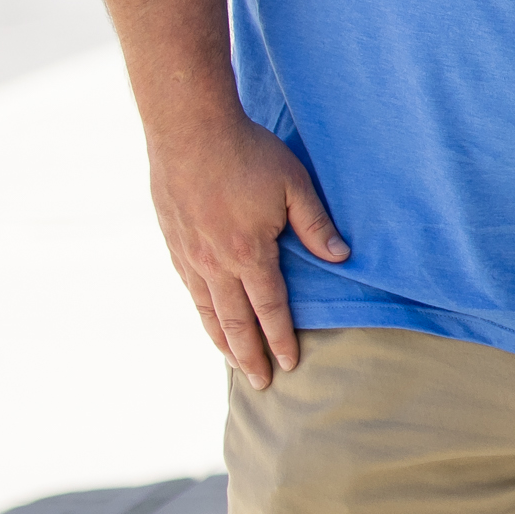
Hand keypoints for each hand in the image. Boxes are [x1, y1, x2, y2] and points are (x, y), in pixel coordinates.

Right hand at [147, 111, 346, 389]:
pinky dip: (200, 312)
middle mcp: (215, 263)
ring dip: (221, 340)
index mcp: (249, 253)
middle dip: (249, 355)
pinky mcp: (173, 242)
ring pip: (206, 310)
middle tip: (261, 383)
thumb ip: (315, 225)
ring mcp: (189, 255)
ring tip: (233, 364)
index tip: (290, 365)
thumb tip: (340, 257)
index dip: (280, 340)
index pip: (270, 309)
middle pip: (234, 321)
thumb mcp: (294, 185)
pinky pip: (189, 288)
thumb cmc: (248, 153)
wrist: (189, 130)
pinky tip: (207, 319)